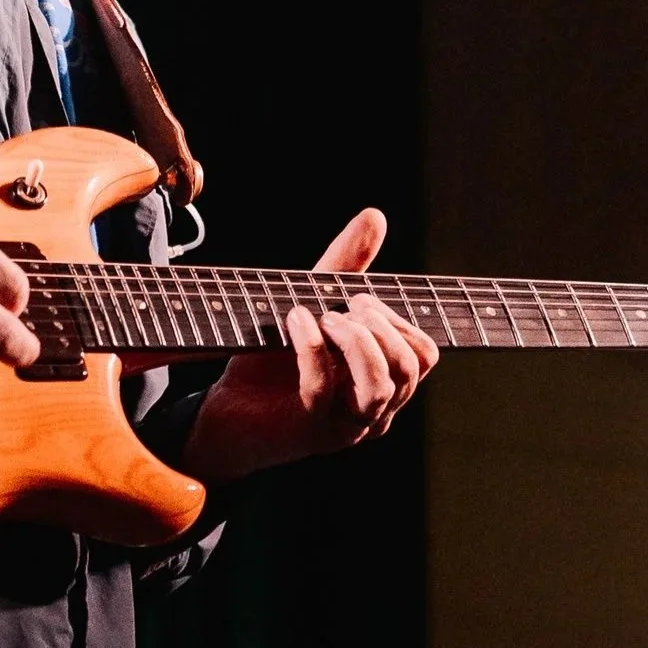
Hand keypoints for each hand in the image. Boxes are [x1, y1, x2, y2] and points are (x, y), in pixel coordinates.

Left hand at [180, 209, 438, 484]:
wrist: (223, 414)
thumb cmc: (270, 363)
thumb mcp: (312, 307)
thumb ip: (345, 266)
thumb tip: (374, 216)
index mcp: (382, 383)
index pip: (424, 354)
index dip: (400, 321)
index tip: (357, 300)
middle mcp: (373, 411)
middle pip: (410, 369)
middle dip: (380, 327)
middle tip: (343, 307)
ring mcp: (343, 426)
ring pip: (380, 387)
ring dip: (355, 341)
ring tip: (325, 317)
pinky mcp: (308, 431)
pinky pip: (323, 391)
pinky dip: (311, 348)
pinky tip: (295, 322)